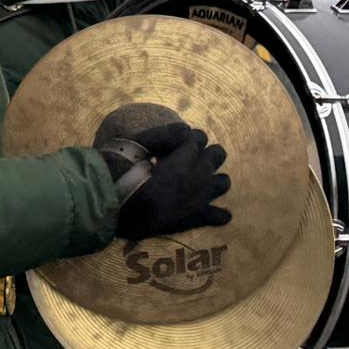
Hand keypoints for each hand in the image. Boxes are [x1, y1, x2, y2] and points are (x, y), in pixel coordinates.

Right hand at [109, 123, 232, 240]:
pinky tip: (211, 211)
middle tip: (189, 159)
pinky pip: (220, 215)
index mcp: (185, 156)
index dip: (189, 138)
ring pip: (224, 182)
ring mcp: (202, 197)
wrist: (125, 212)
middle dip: (206, 153)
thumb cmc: (124, 176)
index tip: (178, 144)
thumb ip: (162, 135)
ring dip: (213, 179)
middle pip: (218, 154)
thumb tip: (184, 130)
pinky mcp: (198, 217)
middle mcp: (199, 174)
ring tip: (198, 182)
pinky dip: (218, 212)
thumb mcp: (137, 145)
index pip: (198, 137)